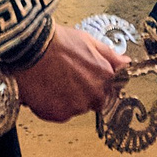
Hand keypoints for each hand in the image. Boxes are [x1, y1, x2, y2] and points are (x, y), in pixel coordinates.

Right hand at [9, 24, 127, 122]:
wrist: (30, 47)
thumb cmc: (58, 41)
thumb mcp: (89, 41)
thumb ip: (110, 56)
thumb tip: (126, 62)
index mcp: (105, 78)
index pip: (107, 92)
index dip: (91, 84)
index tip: (80, 78)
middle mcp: (94, 96)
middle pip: (89, 102)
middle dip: (78, 93)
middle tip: (62, 77)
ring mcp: (76, 107)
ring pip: (72, 109)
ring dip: (63, 100)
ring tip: (50, 80)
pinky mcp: (58, 115)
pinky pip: (56, 114)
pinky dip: (49, 106)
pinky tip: (42, 89)